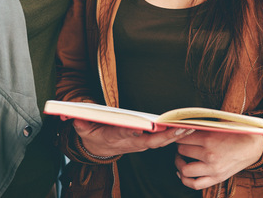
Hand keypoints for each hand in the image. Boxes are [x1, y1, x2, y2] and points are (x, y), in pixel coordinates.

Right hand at [72, 119, 190, 157]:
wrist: (97, 148)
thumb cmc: (92, 134)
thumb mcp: (82, 128)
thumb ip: (81, 121)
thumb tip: (73, 114)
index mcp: (114, 137)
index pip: (123, 134)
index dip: (131, 131)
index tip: (140, 127)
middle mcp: (130, 143)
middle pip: (149, 141)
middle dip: (165, 135)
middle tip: (178, 127)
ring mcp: (139, 144)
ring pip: (160, 142)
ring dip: (175, 135)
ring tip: (189, 126)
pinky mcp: (146, 143)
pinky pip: (163, 141)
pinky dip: (175, 135)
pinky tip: (187, 128)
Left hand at [174, 130, 262, 189]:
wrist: (253, 147)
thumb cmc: (237, 134)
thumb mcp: (220, 125)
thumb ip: (203, 126)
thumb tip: (185, 125)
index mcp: (210, 138)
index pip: (183, 137)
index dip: (179, 135)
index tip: (180, 134)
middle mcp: (210, 154)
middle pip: (182, 151)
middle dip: (179, 146)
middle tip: (181, 144)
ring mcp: (212, 169)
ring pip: (185, 169)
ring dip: (179, 163)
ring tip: (180, 158)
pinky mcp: (216, 178)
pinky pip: (195, 184)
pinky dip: (186, 180)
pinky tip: (183, 173)